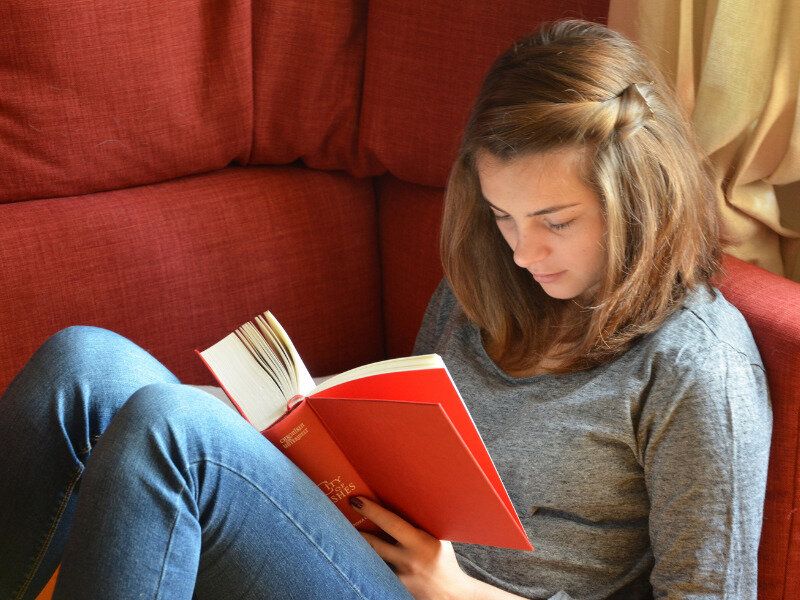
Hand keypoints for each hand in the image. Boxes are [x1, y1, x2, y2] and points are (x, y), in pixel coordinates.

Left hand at [349, 496, 477, 599]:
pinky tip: (359, 559)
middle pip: (373, 543)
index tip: (356, 500)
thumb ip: (422, 524)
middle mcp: (408, 560)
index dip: (372, 511)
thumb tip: (404, 499)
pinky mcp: (395, 588)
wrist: (451, 595)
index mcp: (421, 542)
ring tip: (343, 536)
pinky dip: (369, 565)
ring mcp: (400, 576)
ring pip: (372, 559)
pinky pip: (377, 572)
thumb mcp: (438, 538)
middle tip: (338, 516)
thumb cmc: (445, 561)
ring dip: (358, 548)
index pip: (391, 523)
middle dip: (355, 530)